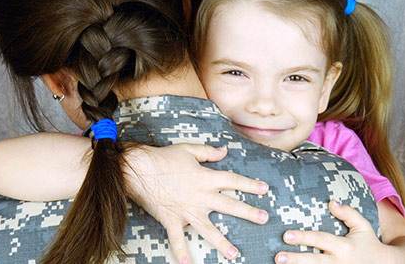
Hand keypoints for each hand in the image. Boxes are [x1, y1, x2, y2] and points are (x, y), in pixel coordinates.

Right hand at [123, 144, 269, 263]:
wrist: (139, 170)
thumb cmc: (163, 158)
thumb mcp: (188, 150)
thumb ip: (208, 152)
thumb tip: (224, 150)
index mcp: (206, 178)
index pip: (234, 181)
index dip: (250, 185)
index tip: (265, 189)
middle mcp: (201, 196)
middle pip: (230, 205)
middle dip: (248, 212)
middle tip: (264, 219)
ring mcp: (187, 211)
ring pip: (208, 229)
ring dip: (222, 243)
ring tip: (235, 254)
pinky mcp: (172, 220)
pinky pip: (177, 239)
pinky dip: (181, 252)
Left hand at [275, 200, 393, 263]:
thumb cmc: (369, 244)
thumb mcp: (362, 226)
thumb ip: (347, 213)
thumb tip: (331, 201)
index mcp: (344, 246)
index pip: (321, 240)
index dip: (304, 237)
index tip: (286, 235)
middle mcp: (340, 262)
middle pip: (314, 261)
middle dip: (296, 259)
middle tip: (278, 257)